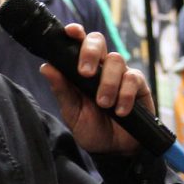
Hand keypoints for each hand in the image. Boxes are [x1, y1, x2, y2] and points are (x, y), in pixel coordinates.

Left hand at [39, 24, 151, 154]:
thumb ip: (62, 90)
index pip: (78, 44)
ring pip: (116, 60)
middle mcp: (100, 67)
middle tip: (84, 73)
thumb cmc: (91, 129)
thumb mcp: (72, 113)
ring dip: (107, 82)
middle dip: (90, 52)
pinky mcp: (138, 85)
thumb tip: (46, 67)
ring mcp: (120, 74)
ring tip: (104, 104)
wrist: (114, 151)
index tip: (71, 32)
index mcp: (81, 70)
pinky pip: (133, 79)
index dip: (75, 33)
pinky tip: (120, 111)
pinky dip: (125, 94)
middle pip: (98, 41)